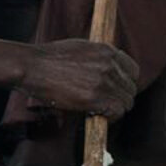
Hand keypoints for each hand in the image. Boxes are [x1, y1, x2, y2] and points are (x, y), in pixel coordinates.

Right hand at [14, 40, 139, 118]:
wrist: (33, 66)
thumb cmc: (50, 58)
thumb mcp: (80, 48)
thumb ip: (99, 57)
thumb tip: (109, 70)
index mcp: (107, 50)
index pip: (133, 71)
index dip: (127, 83)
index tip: (117, 90)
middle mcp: (109, 65)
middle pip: (131, 89)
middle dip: (120, 98)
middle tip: (106, 105)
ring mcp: (103, 81)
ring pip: (125, 102)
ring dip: (115, 109)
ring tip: (100, 110)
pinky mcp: (94, 97)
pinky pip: (116, 112)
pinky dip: (110, 117)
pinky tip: (97, 115)